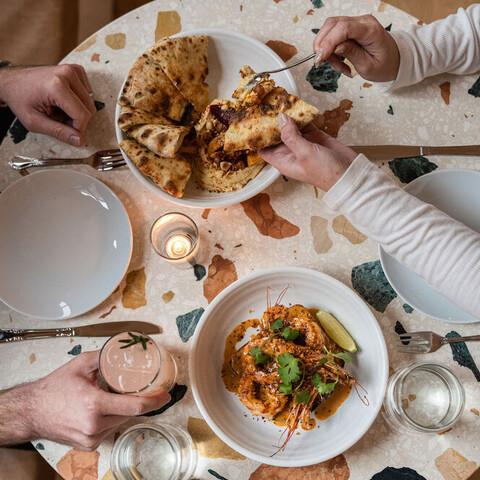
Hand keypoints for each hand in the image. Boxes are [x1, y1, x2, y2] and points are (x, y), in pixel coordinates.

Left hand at [0, 64, 96, 145]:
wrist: (12, 81)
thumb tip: (79, 141)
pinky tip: (65, 99)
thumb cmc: (20, 98)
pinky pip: (88, 93)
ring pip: (90, 102)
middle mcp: (67, 74)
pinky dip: (79, 100)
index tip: (66, 131)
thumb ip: (59, 132)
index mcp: (56, 86)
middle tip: (59, 118)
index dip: (77, 129)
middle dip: (77, 119)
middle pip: (89, 109)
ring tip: (59, 108)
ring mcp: (73, 70)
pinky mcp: (76, 70)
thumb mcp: (35, 121)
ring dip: (78, 110)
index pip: (82, 115)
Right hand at [1, 351, 169, 450]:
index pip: (135, 406)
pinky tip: (103, 408)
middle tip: (145, 390)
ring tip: (114, 396)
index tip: (165, 395)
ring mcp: (91, 438)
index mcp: (94, 404)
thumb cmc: (53, 389)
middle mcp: (94, 425)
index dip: (155, 401)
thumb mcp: (81, 364)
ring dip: (123, 410)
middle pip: (129, 414)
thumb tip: (124, 348)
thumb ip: (104, 355)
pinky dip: (111, 418)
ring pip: (120, 422)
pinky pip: (110, 429)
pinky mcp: (88, 445)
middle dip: (139, 402)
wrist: (32, 411)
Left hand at [259, 114, 356, 191]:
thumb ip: (290, 136)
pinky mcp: (314, 136)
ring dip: (285, 116)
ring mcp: (302, 143)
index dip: (257, 138)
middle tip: (263, 106)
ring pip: (289, 127)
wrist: (348, 173)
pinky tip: (296, 105)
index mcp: (283, 161)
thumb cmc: (325, 172)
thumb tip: (280, 118)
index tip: (250, 124)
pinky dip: (300, 115)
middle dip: (269, 123)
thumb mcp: (304, 153)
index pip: (264, 149)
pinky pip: (304, 123)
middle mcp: (290, 152)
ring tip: (278, 101)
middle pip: (275, 135)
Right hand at [313, 15, 399, 81]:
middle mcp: (363, 22)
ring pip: (329, 29)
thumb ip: (352, 54)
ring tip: (338, 66)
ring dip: (326, 50)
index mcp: (371, 30)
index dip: (328, 42)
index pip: (344, 28)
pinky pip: (332, 35)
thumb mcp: (368, 66)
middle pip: (332, 24)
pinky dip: (330, 50)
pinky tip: (339, 61)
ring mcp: (356, 23)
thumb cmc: (384, 65)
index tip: (320, 58)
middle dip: (322, 45)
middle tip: (321, 63)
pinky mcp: (350, 28)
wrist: (392, 61)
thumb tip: (335, 47)